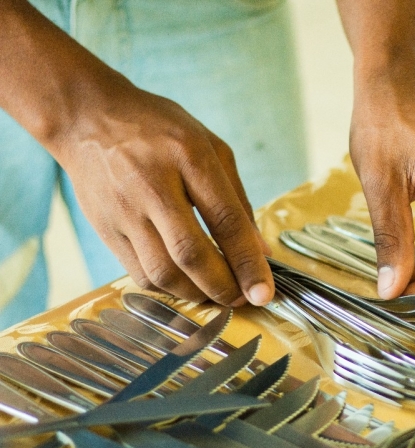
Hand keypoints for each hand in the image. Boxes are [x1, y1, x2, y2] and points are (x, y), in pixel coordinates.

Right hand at [53, 80, 273, 306]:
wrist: (87, 118)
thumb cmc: (159, 131)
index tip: (264, 292)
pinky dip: (169, 288)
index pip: (225, 220)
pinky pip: (140, 273)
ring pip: (162, 271)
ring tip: (217, 294)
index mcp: (189, 156)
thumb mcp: (209, 147)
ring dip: (196, 294)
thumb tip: (262, 252)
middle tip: (243, 299)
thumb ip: (237, 200)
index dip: (248, 262)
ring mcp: (124, 209)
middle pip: (191, 253)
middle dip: (223, 286)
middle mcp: (153, 184)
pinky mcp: (105, 228)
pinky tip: (187, 285)